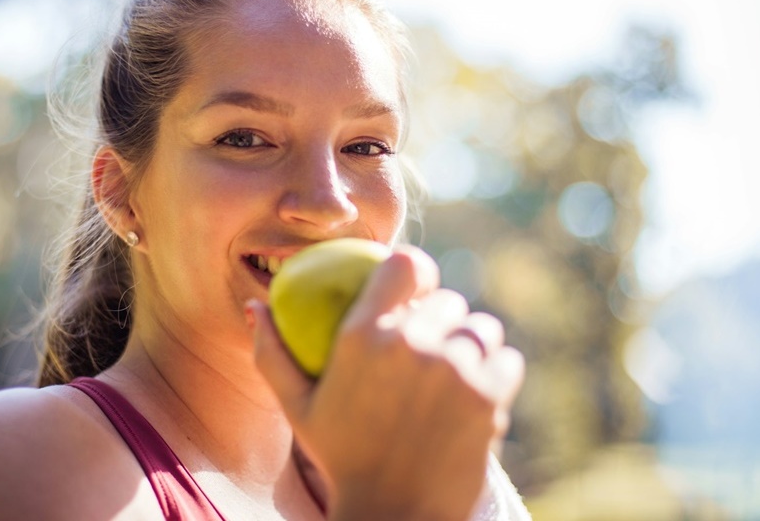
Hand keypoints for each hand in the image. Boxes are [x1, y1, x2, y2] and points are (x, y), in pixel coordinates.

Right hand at [250, 245, 524, 520]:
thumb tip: (254, 305)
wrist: (393, 515)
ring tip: (457, 369)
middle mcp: (411, 344)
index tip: (416, 288)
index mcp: (363, 336)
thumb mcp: (297, 408)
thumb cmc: (341, 460)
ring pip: (482, 328)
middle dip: (442, 318)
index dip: (417, 269)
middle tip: (433, 345)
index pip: (406, 264)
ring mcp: (454, 369)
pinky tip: (476, 394)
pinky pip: (506, 360)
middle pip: (448, 299)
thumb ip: (272, 353)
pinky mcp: (489, 396)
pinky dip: (496, 373)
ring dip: (472, 343)